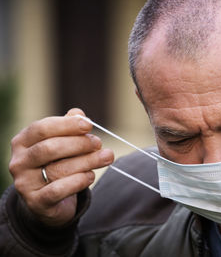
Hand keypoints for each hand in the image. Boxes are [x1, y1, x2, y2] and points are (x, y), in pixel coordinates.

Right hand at [9, 108, 113, 225]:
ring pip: (57, 169)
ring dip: (87, 161)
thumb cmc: (57, 164)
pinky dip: (78, 181)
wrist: (48, 201)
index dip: (67, 125)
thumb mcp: (61, 144)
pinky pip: (58, 190)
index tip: (89, 125)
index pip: (42, 128)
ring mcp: (25, 183)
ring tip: (106, 157)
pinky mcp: (36, 202)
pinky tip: (90, 176)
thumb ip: (69, 128)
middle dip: (79, 144)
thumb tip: (79, 114)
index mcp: (23, 142)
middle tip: (98, 143)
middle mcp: (19, 162)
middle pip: (49, 148)